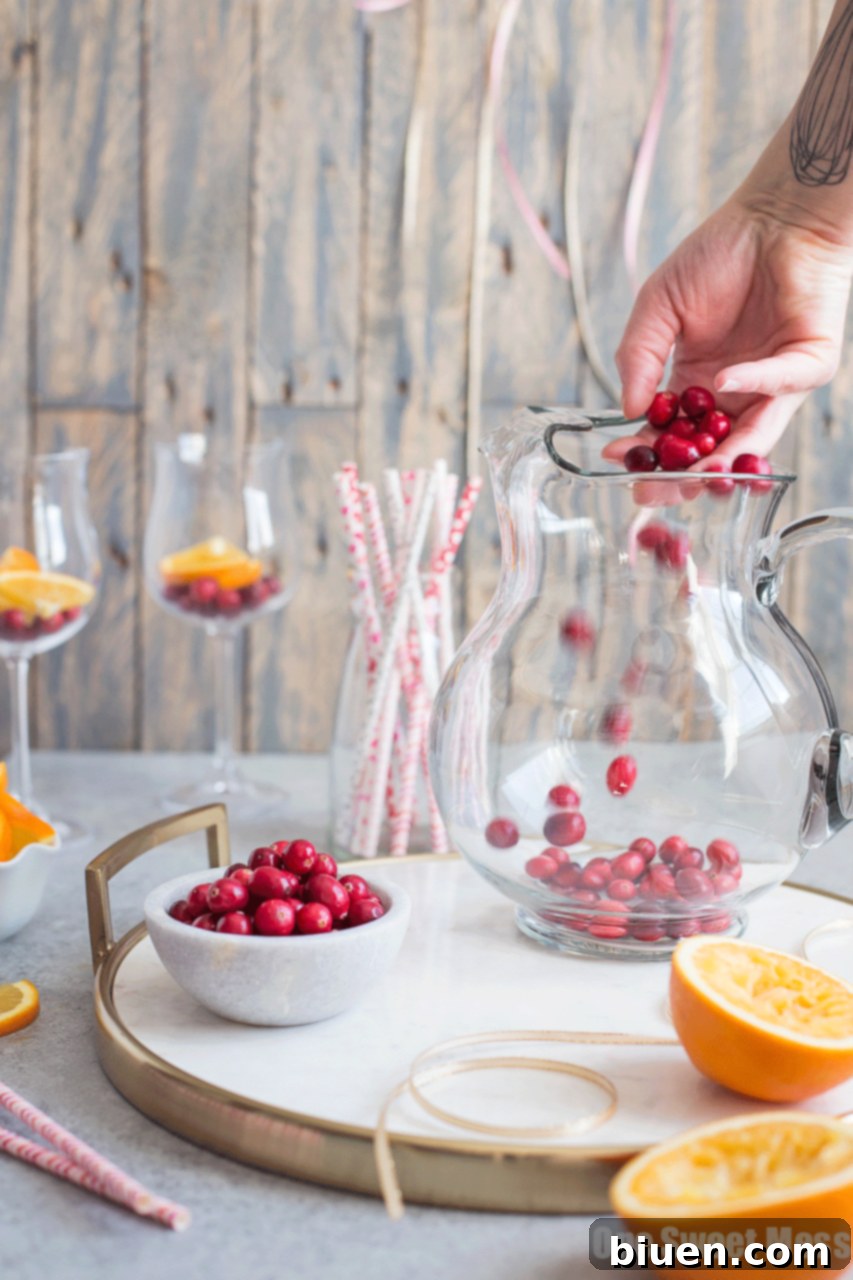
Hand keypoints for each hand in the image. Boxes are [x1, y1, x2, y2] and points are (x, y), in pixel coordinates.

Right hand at [603, 194, 852, 468]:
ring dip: (726, 458)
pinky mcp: (810, 364)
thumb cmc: (717, 256)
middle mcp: (736, 395)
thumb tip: (626, 411)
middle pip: (710, 453)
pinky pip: (783, 385)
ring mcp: (775, 385)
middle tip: (654, 485)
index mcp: (698, 386)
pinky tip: (724, 378)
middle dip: (682, 475)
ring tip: (699, 471)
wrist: (774, 217)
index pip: (670, 436)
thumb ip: (637, 356)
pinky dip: (756, 383)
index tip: (616, 460)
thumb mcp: (657, 307)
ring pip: (752, 438)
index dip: (645, 452)